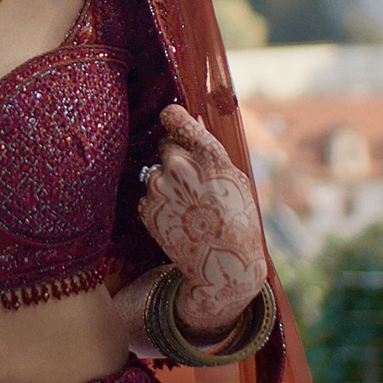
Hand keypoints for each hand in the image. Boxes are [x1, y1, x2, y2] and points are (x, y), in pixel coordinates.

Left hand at [137, 104, 266, 338]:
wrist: (222, 266)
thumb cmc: (237, 220)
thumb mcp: (234, 178)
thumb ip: (208, 152)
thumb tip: (190, 126)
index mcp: (205, 154)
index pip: (173, 116)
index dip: (174, 119)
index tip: (174, 122)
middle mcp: (178, 166)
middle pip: (166, 144)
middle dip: (176, 155)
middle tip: (193, 180)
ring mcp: (158, 188)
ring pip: (157, 171)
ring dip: (167, 182)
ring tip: (188, 205)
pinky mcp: (146, 209)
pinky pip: (149, 194)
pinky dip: (160, 203)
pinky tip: (179, 218)